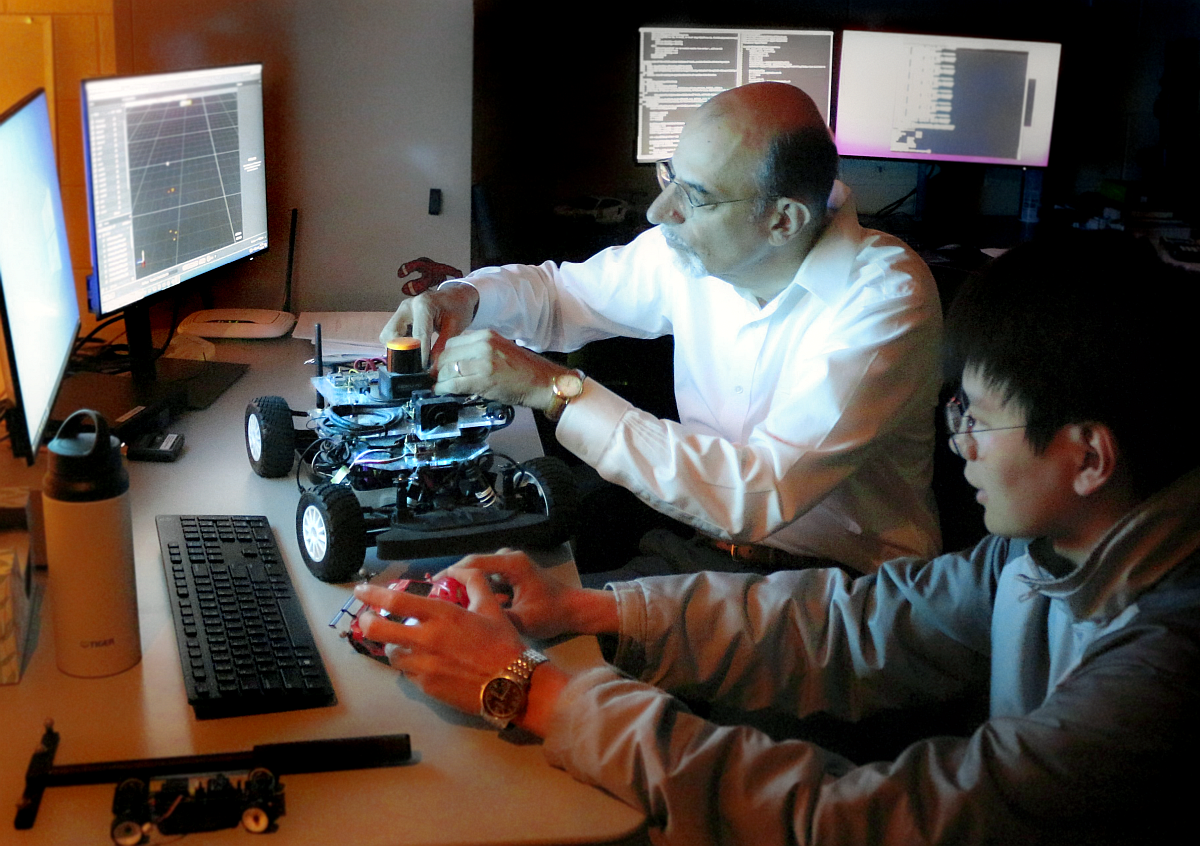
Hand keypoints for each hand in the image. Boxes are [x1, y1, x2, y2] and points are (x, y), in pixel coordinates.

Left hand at [354, 568, 526, 714]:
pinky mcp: (426, 687)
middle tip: (369, 619)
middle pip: (378, 631)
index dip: (373, 594)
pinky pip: (407, 674)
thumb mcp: (491, 606)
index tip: (360, 590)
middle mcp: (426, 640)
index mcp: (441, 616)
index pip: (395, 602)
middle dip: (368, 622)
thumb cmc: (503, 642)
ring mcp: (423, 666)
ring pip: (391, 654)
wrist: (512, 685)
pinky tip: (424, 663)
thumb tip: (456, 570)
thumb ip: (473, 581)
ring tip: (404, 643)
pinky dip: (410, 665)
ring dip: (393, 646)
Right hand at [379, 282, 479, 366]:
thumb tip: (432, 368)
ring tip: (413, 357)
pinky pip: (392, 334)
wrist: (457, 296)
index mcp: (423, 305)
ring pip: (388, 335)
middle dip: (400, 351)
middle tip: (414, 362)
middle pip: (391, 334)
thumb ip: (442, 347)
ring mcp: (401, 311)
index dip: (418, 355)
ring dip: (398, 349)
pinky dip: (399, 345)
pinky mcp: (400, 317)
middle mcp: (407, 306)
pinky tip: (412, 350)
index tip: (421, 370)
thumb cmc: (458, 309)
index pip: (417, 335)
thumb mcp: (455, 328)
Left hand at [433, 329, 566, 412]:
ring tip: (440, 386)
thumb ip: (478, 351)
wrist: (542, 382)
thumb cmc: (524, 370)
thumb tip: (456, 361)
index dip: (443, 356)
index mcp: (486, 335)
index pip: (452, 342)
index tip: (441, 366)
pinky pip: (454, 384)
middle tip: (436, 378)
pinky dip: (444, 389)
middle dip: (438, 368)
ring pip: (448, 369)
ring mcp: (483, 362)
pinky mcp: (483, 380)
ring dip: (441, 380)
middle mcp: (483, 345)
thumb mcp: (499, 350)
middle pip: (446, 354)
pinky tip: (442, 392)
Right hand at [439, 549, 618, 639]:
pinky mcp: (512, 572)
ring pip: (480, 570)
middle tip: (436, 597)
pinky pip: (489, 576)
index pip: (474, 562)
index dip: (451, 573)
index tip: (432, 586)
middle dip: (455, 580)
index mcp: (512, 564)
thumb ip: (496, 619)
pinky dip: (478, 588)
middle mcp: (510, 557)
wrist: (575, 610)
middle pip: (474, 564)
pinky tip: (468, 603)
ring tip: (448, 602)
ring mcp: (511, 563)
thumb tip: (467, 624)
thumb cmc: (552, 614)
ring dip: (466, 584)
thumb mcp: (523, 621)